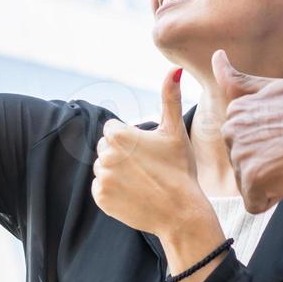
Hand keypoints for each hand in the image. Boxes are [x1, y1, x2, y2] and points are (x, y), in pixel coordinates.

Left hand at [92, 68, 210, 238]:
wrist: (181, 212)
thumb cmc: (180, 169)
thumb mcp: (175, 131)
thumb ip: (170, 98)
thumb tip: (174, 68)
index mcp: (118, 135)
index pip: (113, 130)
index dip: (131, 139)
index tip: (148, 152)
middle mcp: (105, 155)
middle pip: (106, 148)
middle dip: (122, 154)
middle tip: (147, 167)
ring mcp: (101, 178)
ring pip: (104, 168)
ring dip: (117, 172)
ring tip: (141, 181)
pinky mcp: (101, 198)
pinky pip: (101, 188)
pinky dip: (113, 191)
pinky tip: (134, 194)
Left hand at [216, 50, 282, 212]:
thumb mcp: (275, 88)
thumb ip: (240, 82)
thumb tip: (216, 57)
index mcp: (235, 111)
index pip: (243, 144)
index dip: (268, 145)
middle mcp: (231, 131)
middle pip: (243, 166)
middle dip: (266, 165)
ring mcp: (241, 155)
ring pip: (249, 185)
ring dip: (272, 182)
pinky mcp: (253, 180)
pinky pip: (255, 204)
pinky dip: (275, 198)